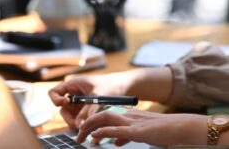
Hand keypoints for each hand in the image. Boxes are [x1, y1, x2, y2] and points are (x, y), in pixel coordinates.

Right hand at [48, 73, 129, 127]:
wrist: (122, 86)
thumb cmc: (110, 85)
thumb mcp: (98, 96)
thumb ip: (88, 110)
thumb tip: (79, 125)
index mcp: (73, 84)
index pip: (54, 92)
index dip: (56, 99)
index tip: (65, 103)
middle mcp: (74, 93)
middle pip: (62, 107)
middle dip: (67, 116)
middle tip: (77, 125)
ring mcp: (79, 102)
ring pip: (70, 114)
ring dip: (74, 121)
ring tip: (83, 127)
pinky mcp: (85, 108)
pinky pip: (78, 117)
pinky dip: (81, 122)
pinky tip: (87, 125)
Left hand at [77, 110, 207, 145]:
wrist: (179, 126)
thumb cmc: (163, 130)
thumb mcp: (141, 132)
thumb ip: (125, 136)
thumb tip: (113, 141)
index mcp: (129, 116)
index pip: (107, 116)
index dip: (94, 122)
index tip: (85, 131)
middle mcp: (129, 116)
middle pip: (103, 115)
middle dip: (88, 123)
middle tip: (78, 134)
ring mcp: (133, 122)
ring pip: (107, 119)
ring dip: (92, 126)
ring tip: (81, 134)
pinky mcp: (137, 130)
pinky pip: (117, 130)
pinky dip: (104, 132)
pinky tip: (95, 135)